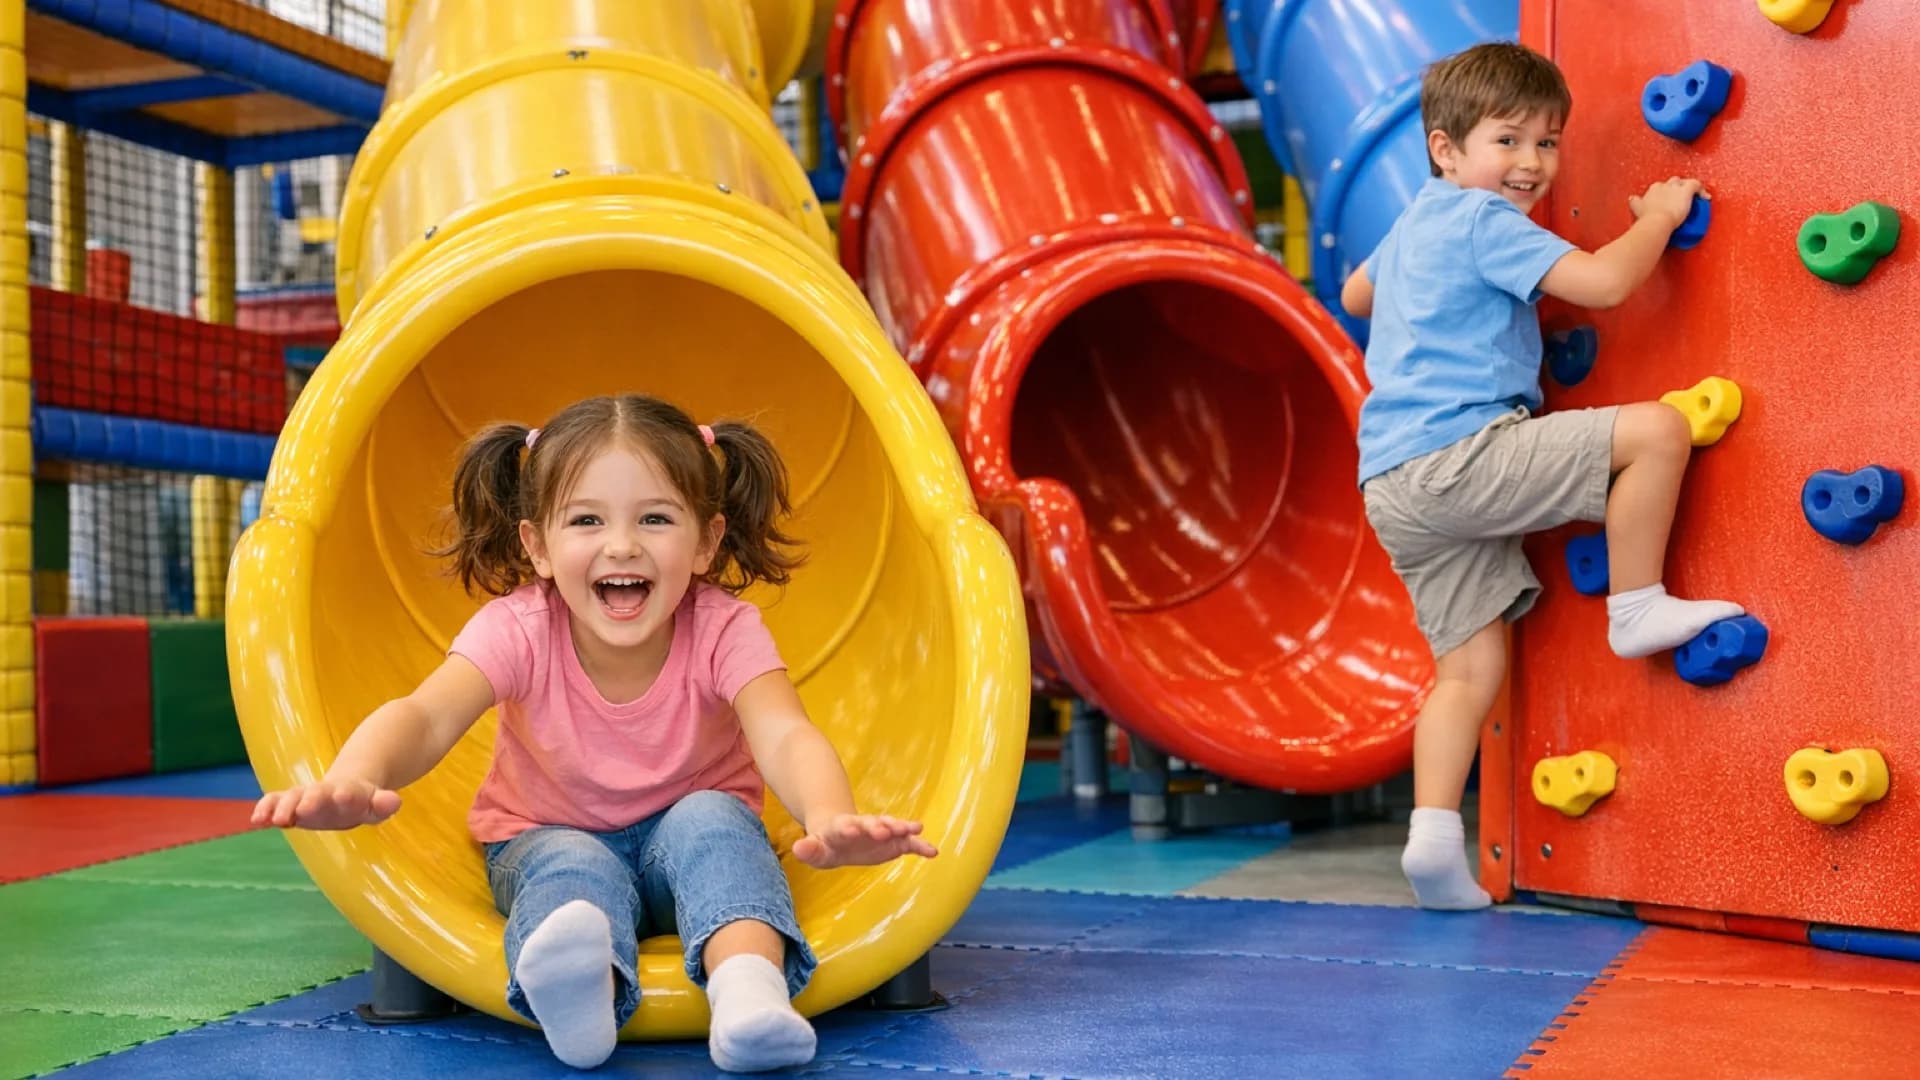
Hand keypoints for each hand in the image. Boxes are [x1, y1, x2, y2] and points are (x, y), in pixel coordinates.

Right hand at [251, 778, 400, 829]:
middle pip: (317, 793)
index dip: (347, 795)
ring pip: (293, 797)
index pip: (349, 792)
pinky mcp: (290, 802)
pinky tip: (256, 820)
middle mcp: (324, 793)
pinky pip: (274, 801)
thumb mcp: (377, 805)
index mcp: (349, 793)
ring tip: (276, 820)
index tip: (344, 796)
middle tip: (303, 810)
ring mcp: (305, 796)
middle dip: (311, 800)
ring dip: (284, 807)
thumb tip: (394, 801)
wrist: (345, 790)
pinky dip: (265, 808)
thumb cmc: (363, 803)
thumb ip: (384, 804)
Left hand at [791, 813, 937, 869]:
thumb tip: (798, 848)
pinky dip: (920, 845)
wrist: (842, 834)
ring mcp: (882, 832)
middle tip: (885, 829)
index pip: (845, 825)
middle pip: (871, 823)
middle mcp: (865, 826)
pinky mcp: (894, 842)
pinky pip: (909, 843)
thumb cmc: (828, 844)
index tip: (852, 829)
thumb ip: (809, 850)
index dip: (848, 827)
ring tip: (915, 829)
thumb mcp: (816, 850)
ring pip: (892, 827)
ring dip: (901, 827)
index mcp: (842, 827)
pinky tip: (932, 851)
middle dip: (878, 825)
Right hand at [1629, 176, 1705, 229]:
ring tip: (1693, 198)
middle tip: (1680, 199)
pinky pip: (1696, 184)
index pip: (1660, 187)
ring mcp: (1675, 188)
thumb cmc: (1647, 219)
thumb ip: (1635, 203)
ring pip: (1684, 182)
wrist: (1656, 222)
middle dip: (1677, 188)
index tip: (1667, 200)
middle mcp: (1663, 186)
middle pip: (1673, 182)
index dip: (1665, 193)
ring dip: (1688, 188)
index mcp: (1652, 190)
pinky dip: (1701, 190)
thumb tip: (1632, 199)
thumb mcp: (1637, 209)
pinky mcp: (1686, 191)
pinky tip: (1705, 197)